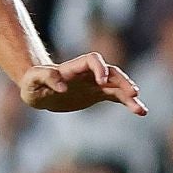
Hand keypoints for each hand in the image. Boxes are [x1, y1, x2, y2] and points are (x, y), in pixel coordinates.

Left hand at [19, 52, 145, 114]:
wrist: (38, 92)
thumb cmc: (33, 84)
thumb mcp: (32, 81)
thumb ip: (44, 78)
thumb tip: (62, 87)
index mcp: (73, 67)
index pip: (92, 60)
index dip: (99, 68)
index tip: (101, 82)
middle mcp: (88, 73)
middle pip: (111, 71)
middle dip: (122, 80)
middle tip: (133, 93)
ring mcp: (95, 83)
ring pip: (117, 85)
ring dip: (129, 94)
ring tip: (140, 109)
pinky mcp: (98, 94)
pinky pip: (117, 96)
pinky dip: (128, 103)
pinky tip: (141, 112)